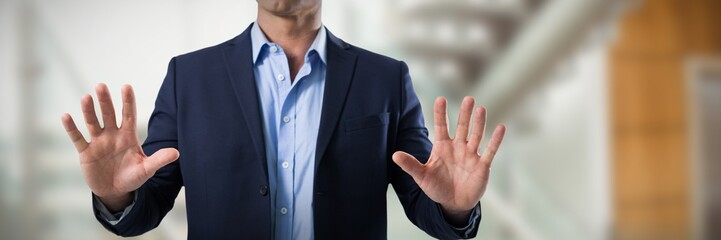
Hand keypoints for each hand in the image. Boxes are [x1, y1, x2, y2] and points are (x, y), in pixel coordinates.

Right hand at [61, 84, 178, 210]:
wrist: (115, 191)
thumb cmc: (132, 177)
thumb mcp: (147, 169)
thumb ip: (159, 160)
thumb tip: (177, 153)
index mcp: (128, 136)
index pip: (128, 115)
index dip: (128, 101)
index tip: (126, 86)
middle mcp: (113, 135)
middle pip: (108, 114)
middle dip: (105, 101)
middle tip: (101, 86)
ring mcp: (98, 142)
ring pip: (93, 123)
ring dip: (89, 111)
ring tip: (86, 97)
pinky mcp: (86, 152)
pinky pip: (78, 138)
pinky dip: (72, 128)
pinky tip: (66, 116)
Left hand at [393, 96, 505, 223]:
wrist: (452, 204)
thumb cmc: (436, 187)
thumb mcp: (422, 176)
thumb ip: (410, 165)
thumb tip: (394, 155)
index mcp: (442, 147)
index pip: (441, 126)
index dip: (440, 113)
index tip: (440, 99)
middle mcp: (458, 147)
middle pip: (462, 127)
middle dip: (465, 114)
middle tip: (469, 98)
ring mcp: (471, 155)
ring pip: (476, 135)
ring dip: (479, 123)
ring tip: (481, 109)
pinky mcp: (482, 165)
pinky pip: (490, 151)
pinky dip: (496, 140)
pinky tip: (501, 128)